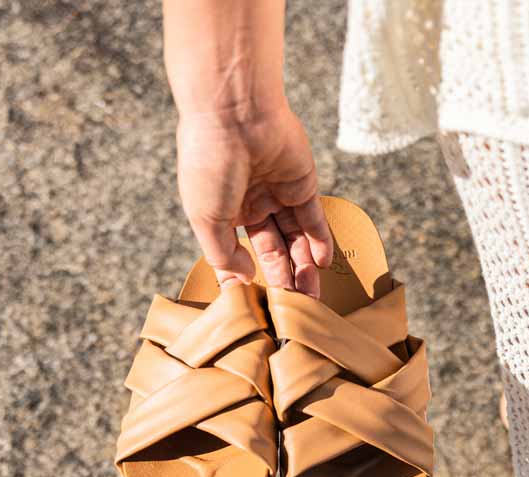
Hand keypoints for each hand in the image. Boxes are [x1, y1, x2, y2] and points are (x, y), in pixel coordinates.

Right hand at [176, 103, 333, 296]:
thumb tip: (242, 279)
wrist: (234, 112)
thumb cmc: (209, 162)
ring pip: (295, 238)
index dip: (246, 279)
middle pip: (271, 250)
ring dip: (303, 268)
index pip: (236, 253)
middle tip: (293, 312)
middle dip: (283, 280)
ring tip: (311, 298)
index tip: (256, 308)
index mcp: (220, 212)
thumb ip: (222, 253)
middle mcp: (250, 204)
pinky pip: (314, 218)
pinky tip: (323, 264)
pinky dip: (320, 240)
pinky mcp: (303, 183)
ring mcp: (277, 193)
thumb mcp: (205, 216)